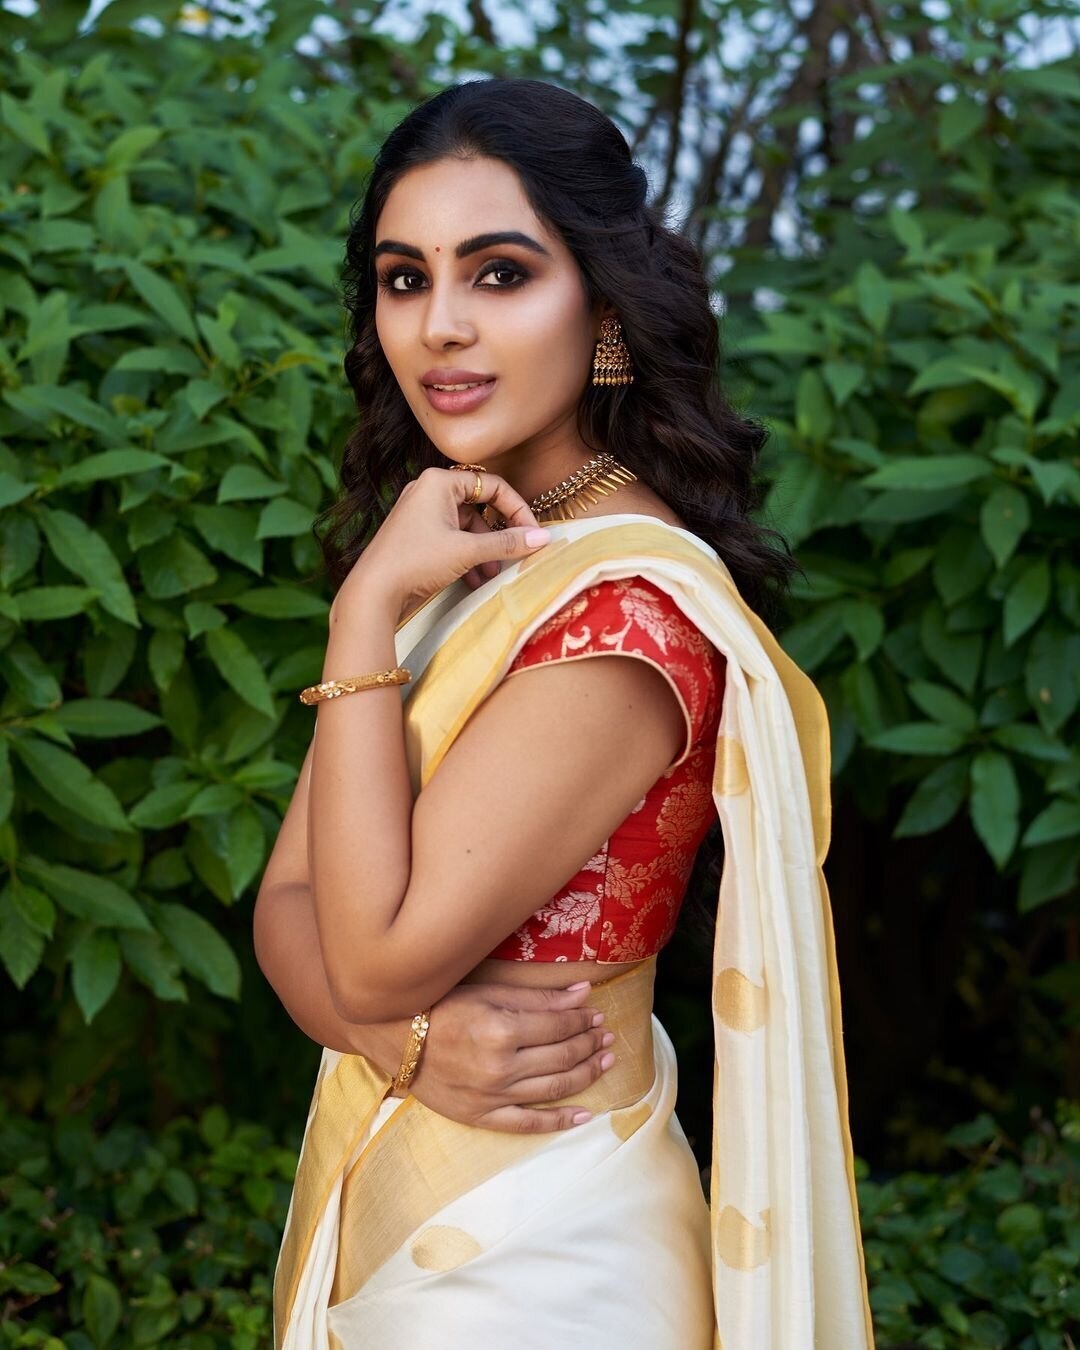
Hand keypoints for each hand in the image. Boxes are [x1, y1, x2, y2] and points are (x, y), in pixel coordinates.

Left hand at [336, 467, 550, 619]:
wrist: (373, 592)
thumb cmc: (416, 562)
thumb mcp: (468, 551)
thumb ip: (507, 542)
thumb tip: (543, 538)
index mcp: (439, 481)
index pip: (493, 486)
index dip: (517, 510)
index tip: (532, 534)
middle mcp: (427, 490)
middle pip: (479, 506)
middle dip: (497, 535)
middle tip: (515, 554)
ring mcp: (419, 513)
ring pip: (465, 526)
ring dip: (483, 550)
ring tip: (491, 575)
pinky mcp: (415, 535)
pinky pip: (450, 538)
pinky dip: (466, 556)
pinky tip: (474, 580)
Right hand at [409, 980, 615, 1132]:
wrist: (396, 1039)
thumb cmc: (442, 1007)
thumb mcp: (489, 992)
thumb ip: (538, 997)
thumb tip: (584, 993)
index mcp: (501, 1030)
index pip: (559, 1026)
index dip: (583, 1020)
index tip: (597, 1014)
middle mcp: (499, 1066)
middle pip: (561, 1057)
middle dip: (590, 1044)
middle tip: (607, 1036)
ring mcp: (491, 1096)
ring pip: (553, 1089)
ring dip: (585, 1075)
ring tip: (605, 1062)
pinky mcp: (481, 1117)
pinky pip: (528, 1125)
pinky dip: (559, 1122)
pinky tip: (583, 1115)